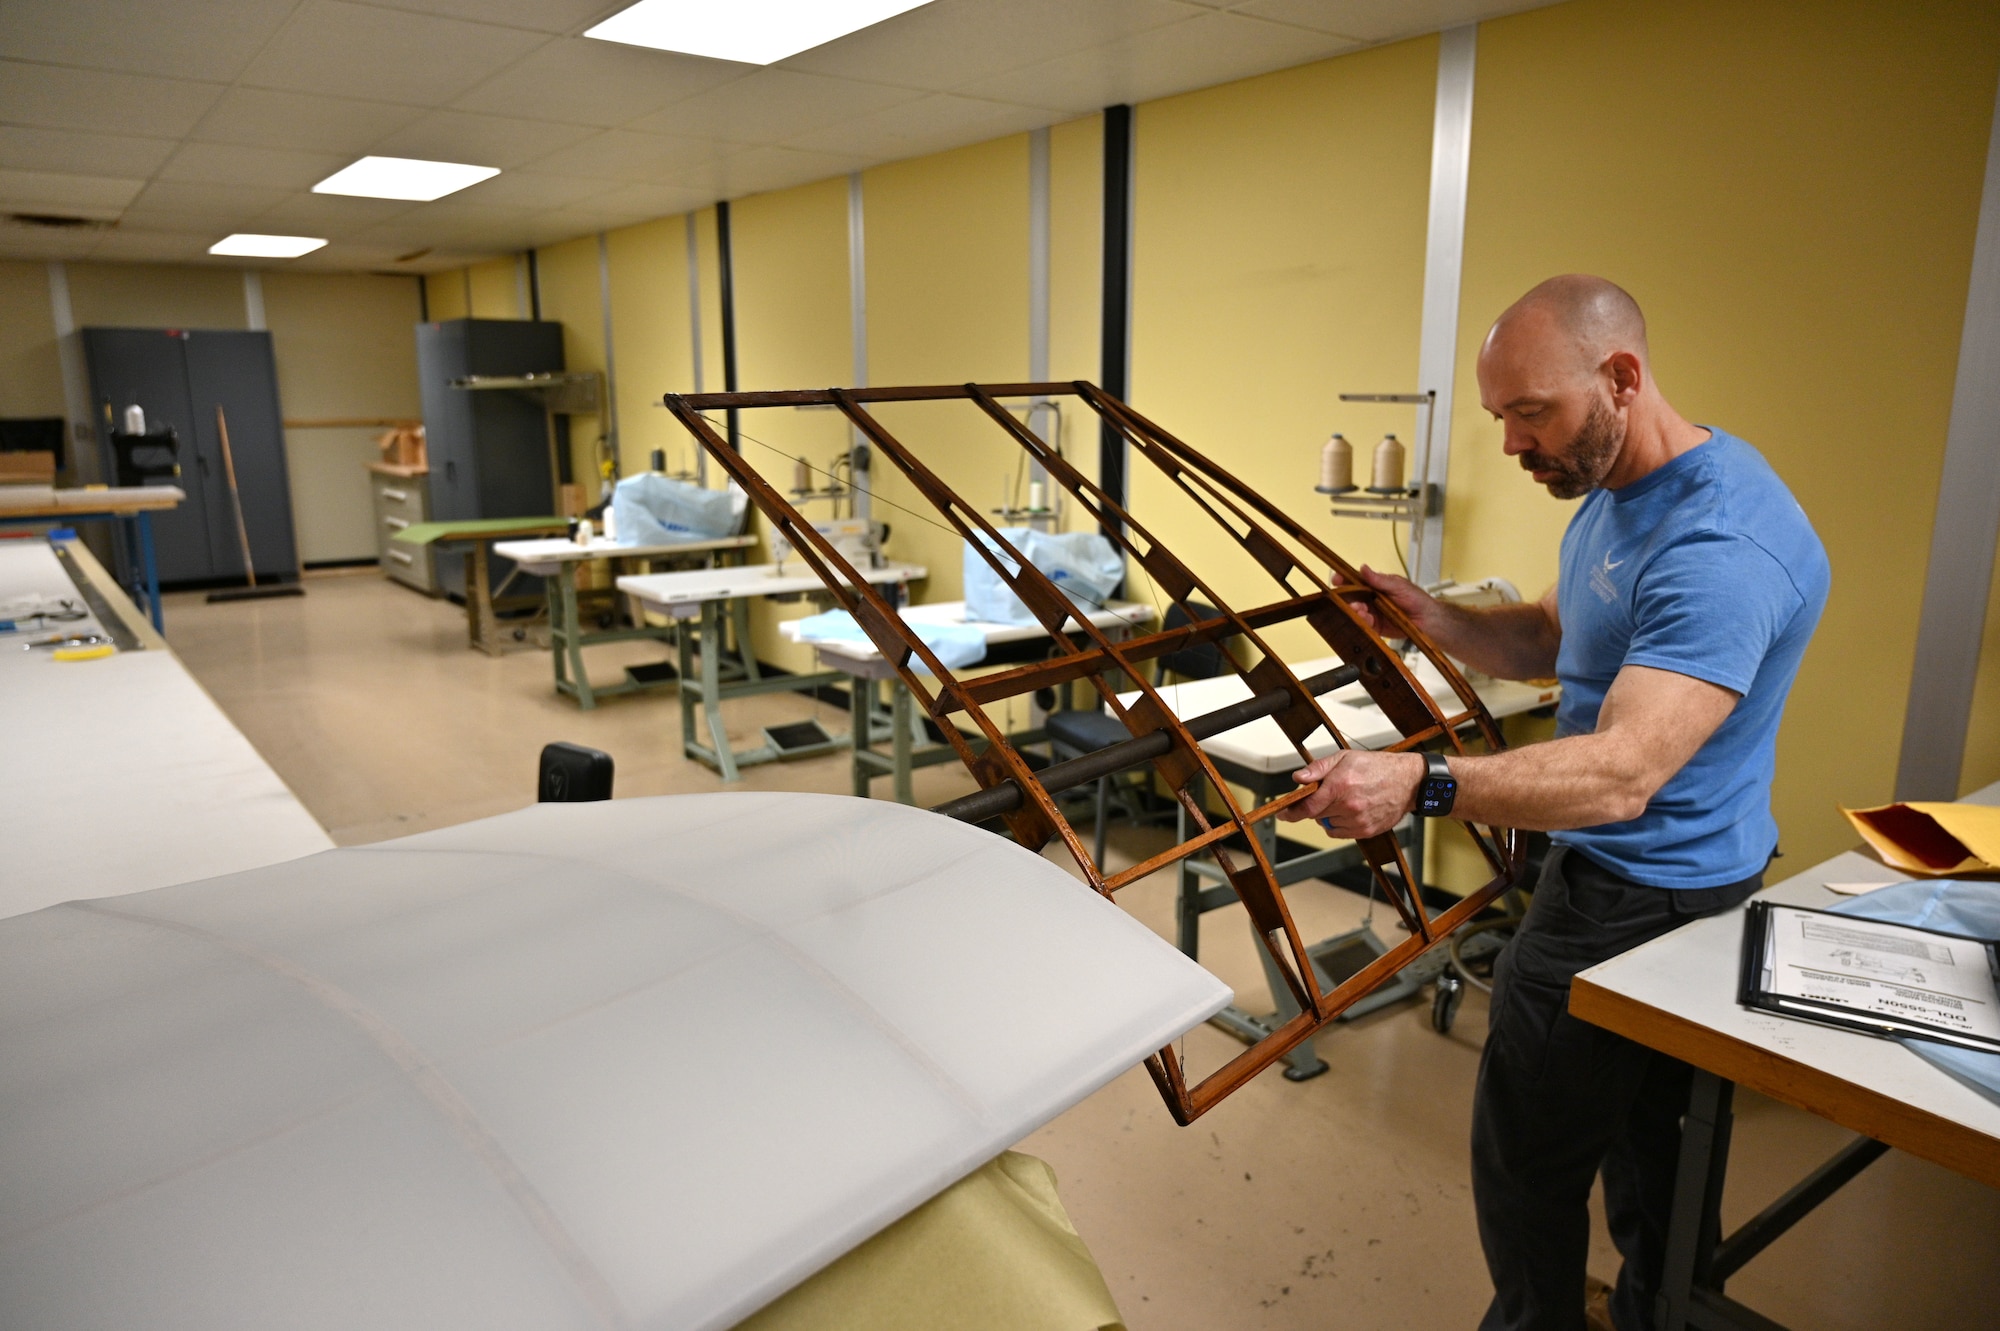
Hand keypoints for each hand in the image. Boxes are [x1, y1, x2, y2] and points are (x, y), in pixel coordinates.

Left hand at [1279, 749, 1425, 838]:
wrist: (1408, 781)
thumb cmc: (1377, 767)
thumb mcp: (1345, 758)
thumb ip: (1318, 769)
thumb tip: (1298, 779)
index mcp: (1340, 785)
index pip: (1307, 806)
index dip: (1292, 812)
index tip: (1283, 814)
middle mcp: (1348, 805)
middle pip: (1316, 814)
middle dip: (1315, 805)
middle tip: (1328, 793)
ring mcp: (1358, 820)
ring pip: (1327, 824)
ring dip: (1328, 815)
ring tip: (1345, 799)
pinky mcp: (1366, 830)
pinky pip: (1340, 832)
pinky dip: (1339, 824)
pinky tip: (1351, 810)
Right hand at [1351, 564, 1437, 636]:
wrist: (1427, 620)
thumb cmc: (1416, 599)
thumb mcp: (1398, 585)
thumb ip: (1380, 580)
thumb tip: (1363, 568)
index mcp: (1375, 585)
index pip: (1356, 580)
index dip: (1344, 579)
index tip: (1336, 579)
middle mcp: (1371, 598)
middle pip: (1352, 596)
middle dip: (1347, 598)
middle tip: (1352, 600)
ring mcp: (1372, 612)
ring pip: (1356, 611)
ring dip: (1355, 610)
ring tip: (1360, 610)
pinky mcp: (1375, 626)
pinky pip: (1364, 624)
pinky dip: (1363, 621)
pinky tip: (1367, 619)